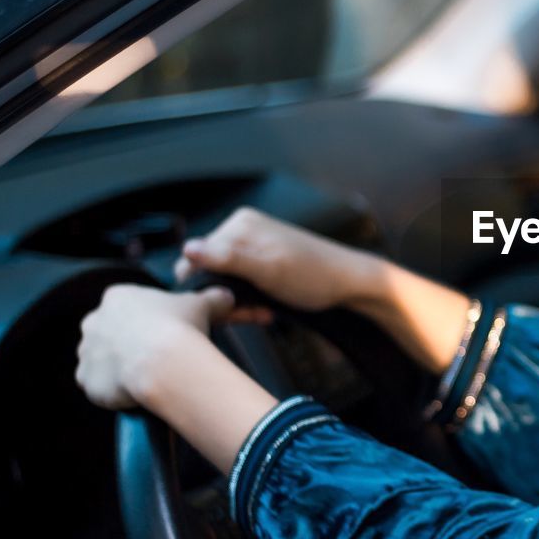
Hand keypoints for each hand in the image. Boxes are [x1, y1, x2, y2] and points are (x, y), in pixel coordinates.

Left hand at [76, 284, 235, 409]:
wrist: (163, 364)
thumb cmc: (180, 328)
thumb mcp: (203, 305)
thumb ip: (213, 299)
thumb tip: (227, 297)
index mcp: (117, 297)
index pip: (128, 307)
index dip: (148, 321)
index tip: (165, 332)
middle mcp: (94, 322)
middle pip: (109, 333)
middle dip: (127, 343)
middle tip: (156, 355)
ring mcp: (86, 353)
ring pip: (101, 360)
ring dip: (118, 367)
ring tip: (147, 376)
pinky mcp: (85, 381)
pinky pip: (97, 385)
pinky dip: (112, 390)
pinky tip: (134, 392)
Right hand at [174, 207, 377, 314]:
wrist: (351, 283)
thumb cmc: (315, 277)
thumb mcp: (268, 270)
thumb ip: (228, 259)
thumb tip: (187, 248)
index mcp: (239, 225)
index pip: (195, 259)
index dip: (204, 288)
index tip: (228, 308)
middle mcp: (242, 228)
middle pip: (209, 269)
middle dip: (224, 296)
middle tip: (250, 313)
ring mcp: (253, 244)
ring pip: (225, 279)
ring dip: (239, 301)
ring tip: (262, 311)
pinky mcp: (262, 259)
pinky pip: (241, 281)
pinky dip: (249, 297)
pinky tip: (266, 308)